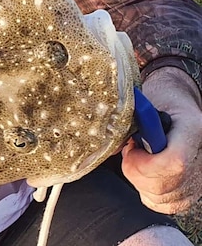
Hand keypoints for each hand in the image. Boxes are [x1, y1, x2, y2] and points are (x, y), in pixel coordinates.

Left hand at [122, 66, 201, 213]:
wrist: (179, 106)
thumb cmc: (162, 100)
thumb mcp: (145, 101)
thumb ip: (130, 121)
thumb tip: (111, 146)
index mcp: (192, 130)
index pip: (173, 162)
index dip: (143, 163)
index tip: (131, 149)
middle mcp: (200, 157)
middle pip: (163, 185)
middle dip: (135, 170)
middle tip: (131, 151)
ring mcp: (198, 178)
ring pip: (160, 196)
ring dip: (139, 179)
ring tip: (140, 157)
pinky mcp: (190, 191)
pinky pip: (162, 203)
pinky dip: (146, 190)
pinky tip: (146, 172)